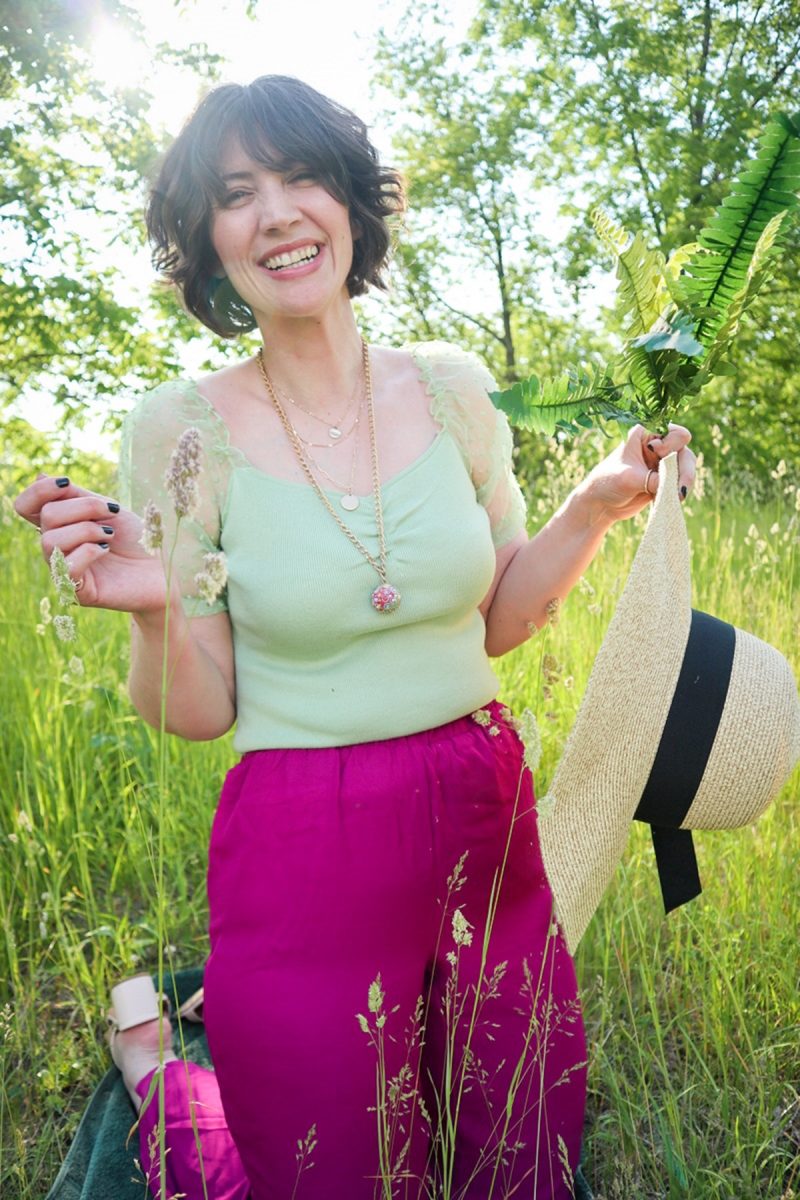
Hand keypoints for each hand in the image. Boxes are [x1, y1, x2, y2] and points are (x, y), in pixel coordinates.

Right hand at [14, 475, 172, 613]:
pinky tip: (107, 550)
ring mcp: (66, 572)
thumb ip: (74, 495)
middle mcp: (57, 550)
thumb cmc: (138, 536)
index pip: (25, 507)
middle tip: (111, 513)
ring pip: (51, 542)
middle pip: (46, 517)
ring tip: (109, 535)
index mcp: (60, 527)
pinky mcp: (80, 593)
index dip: (40, 491)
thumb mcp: (106, 508)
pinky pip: (68, 567)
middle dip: (83, 508)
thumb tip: (39, 476)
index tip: (67, 483)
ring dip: (87, 530)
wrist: (165, 566)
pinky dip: (90, 551)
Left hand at [576, 422, 695, 525]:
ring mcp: (662, 462)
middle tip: (679, 490)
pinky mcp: (664, 479)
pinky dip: (679, 491)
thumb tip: (676, 488)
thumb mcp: (629, 479)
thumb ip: (652, 480)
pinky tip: (673, 500)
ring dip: (684, 482)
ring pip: (686, 467)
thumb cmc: (608, 483)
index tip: (657, 455)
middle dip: (684, 470)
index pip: (675, 434)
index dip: (670, 446)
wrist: (601, 504)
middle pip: (684, 452)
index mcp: (646, 434)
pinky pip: (681, 482)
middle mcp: (657, 445)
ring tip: (677, 497)